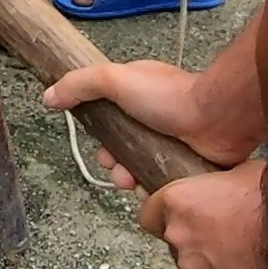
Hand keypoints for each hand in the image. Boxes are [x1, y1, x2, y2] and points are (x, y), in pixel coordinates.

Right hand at [41, 58, 262, 186]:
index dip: (98, 135)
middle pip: (120, 146)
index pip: (105, 117)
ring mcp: (169, 141)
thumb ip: (79, 85)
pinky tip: (151, 189)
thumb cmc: (171, 96)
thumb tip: (49, 96)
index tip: (100, 148)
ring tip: (133, 183)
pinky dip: (153, 187)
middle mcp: (152, 117)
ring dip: (129, 178)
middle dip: (113, 163)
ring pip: (138, 166)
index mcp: (135, 94)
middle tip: (117, 170)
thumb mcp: (115, 79)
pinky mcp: (185, 161)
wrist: (218, 120)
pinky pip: (161, 180)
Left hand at [139, 160, 267, 268]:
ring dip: (216, 267)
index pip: (150, 215)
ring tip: (247, 259)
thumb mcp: (244, 171)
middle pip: (178, 243)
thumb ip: (221, 180)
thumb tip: (225, 179)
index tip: (181, 219)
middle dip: (199, 241)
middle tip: (230, 237)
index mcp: (177, 203)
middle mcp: (179, 239)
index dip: (168, 217)